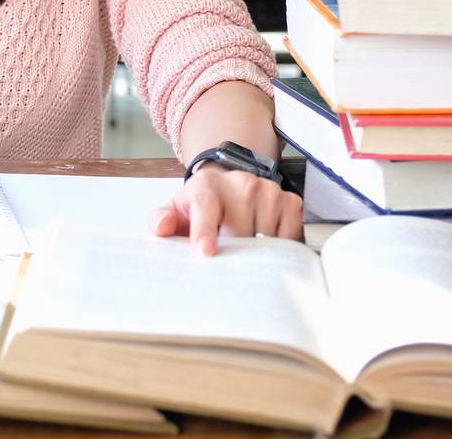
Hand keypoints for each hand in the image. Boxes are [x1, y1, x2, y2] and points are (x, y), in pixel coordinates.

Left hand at [149, 163, 301, 256]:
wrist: (230, 186)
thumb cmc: (202, 206)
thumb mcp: (178, 210)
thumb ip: (162, 220)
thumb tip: (161, 226)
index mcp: (206, 186)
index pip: (205, 207)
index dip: (204, 231)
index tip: (205, 251)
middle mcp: (240, 183)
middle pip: (239, 232)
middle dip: (232, 255)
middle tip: (225, 268)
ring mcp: (268, 191)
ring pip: (266, 239)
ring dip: (256, 256)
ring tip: (244, 255)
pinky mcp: (290, 202)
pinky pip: (289, 238)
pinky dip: (279, 251)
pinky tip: (265, 250)